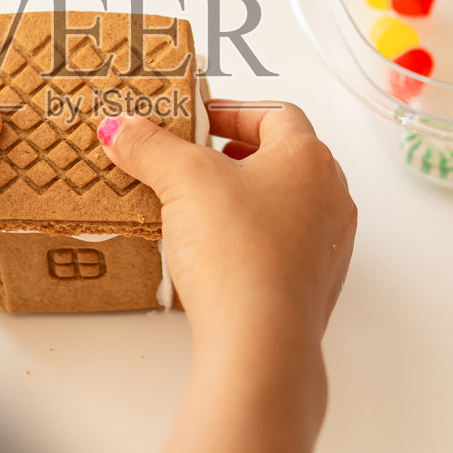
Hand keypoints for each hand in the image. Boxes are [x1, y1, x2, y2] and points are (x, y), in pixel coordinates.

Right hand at [98, 101, 355, 349]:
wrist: (261, 341)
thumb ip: (150, 147)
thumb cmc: (239, 252)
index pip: (276, 114)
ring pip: (284, 205)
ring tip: (197, 208)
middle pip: (282, 159)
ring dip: (243, 199)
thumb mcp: (182, 181)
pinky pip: (281, 247)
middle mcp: (330, 198)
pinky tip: (214, 254)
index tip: (197, 120)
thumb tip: (122, 127)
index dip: (232, 111)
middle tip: (193, 161)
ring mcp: (327, 245)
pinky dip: (250, 240)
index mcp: (309, 159)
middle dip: (235, 156)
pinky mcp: (312, 286)